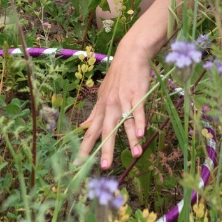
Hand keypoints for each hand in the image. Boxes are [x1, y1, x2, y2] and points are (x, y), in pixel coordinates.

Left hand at [78, 36, 152, 168]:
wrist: (130, 54)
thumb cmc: (118, 76)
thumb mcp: (103, 94)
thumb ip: (95, 112)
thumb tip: (84, 125)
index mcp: (101, 107)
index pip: (91, 131)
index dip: (85, 147)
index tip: (78, 164)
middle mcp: (110, 105)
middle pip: (107, 130)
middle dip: (105, 149)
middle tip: (104, 167)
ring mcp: (124, 100)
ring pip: (126, 122)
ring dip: (130, 140)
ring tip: (135, 155)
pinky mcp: (137, 94)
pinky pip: (139, 111)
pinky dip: (141, 122)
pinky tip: (142, 134)